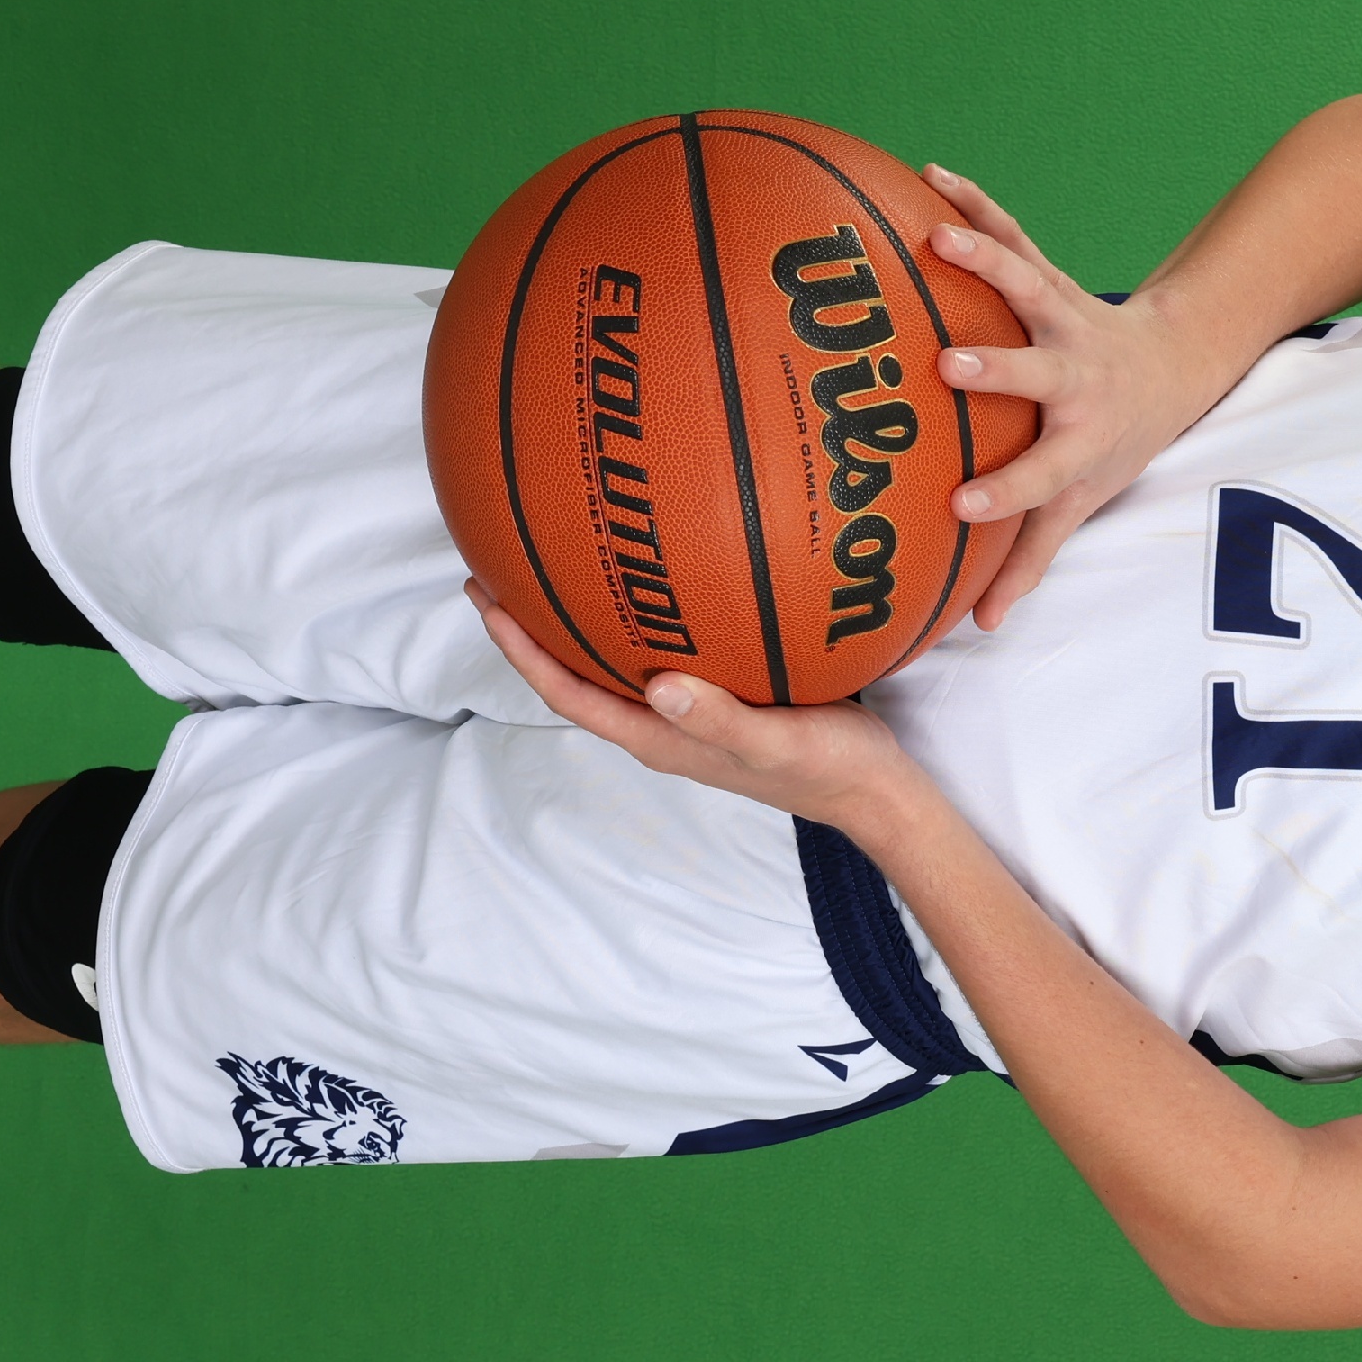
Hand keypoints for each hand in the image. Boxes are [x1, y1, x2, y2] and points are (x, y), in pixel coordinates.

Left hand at [470, 582, 938, 846]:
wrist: (874, 790)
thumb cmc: (826, 768)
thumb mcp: (776, 742)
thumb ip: (719, 719)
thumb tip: (660, 683)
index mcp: (659, 738)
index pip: (567, 693)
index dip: (521, 650)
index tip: (486, 600)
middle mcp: (661, 725)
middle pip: (574, 677)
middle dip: (531, 631)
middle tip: (497, 573)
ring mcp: (688, 714)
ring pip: (611, 667)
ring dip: (574, 626)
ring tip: (552, 571)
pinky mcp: (719, 699)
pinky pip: (658, 655)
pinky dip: (637, 622)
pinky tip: (654, 585)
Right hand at [918, 164, 1258, 628]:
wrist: (1177, 362)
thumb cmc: (1116, 443)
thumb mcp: (1085, 500)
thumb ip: (1031, 557)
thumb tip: (981, 626)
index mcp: (1079, 442)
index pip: (1040, 476)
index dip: (1004, 493)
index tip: (959, 504)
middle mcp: (1075, 379)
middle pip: (1037, 373)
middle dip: (997, 369)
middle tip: (950, 365)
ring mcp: (1063, 320)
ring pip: (1026, 285)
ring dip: (984, 258)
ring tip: (933, 234)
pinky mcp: (1051, 276)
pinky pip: (1013, 235)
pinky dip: (975, 203)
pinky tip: (929, 174)